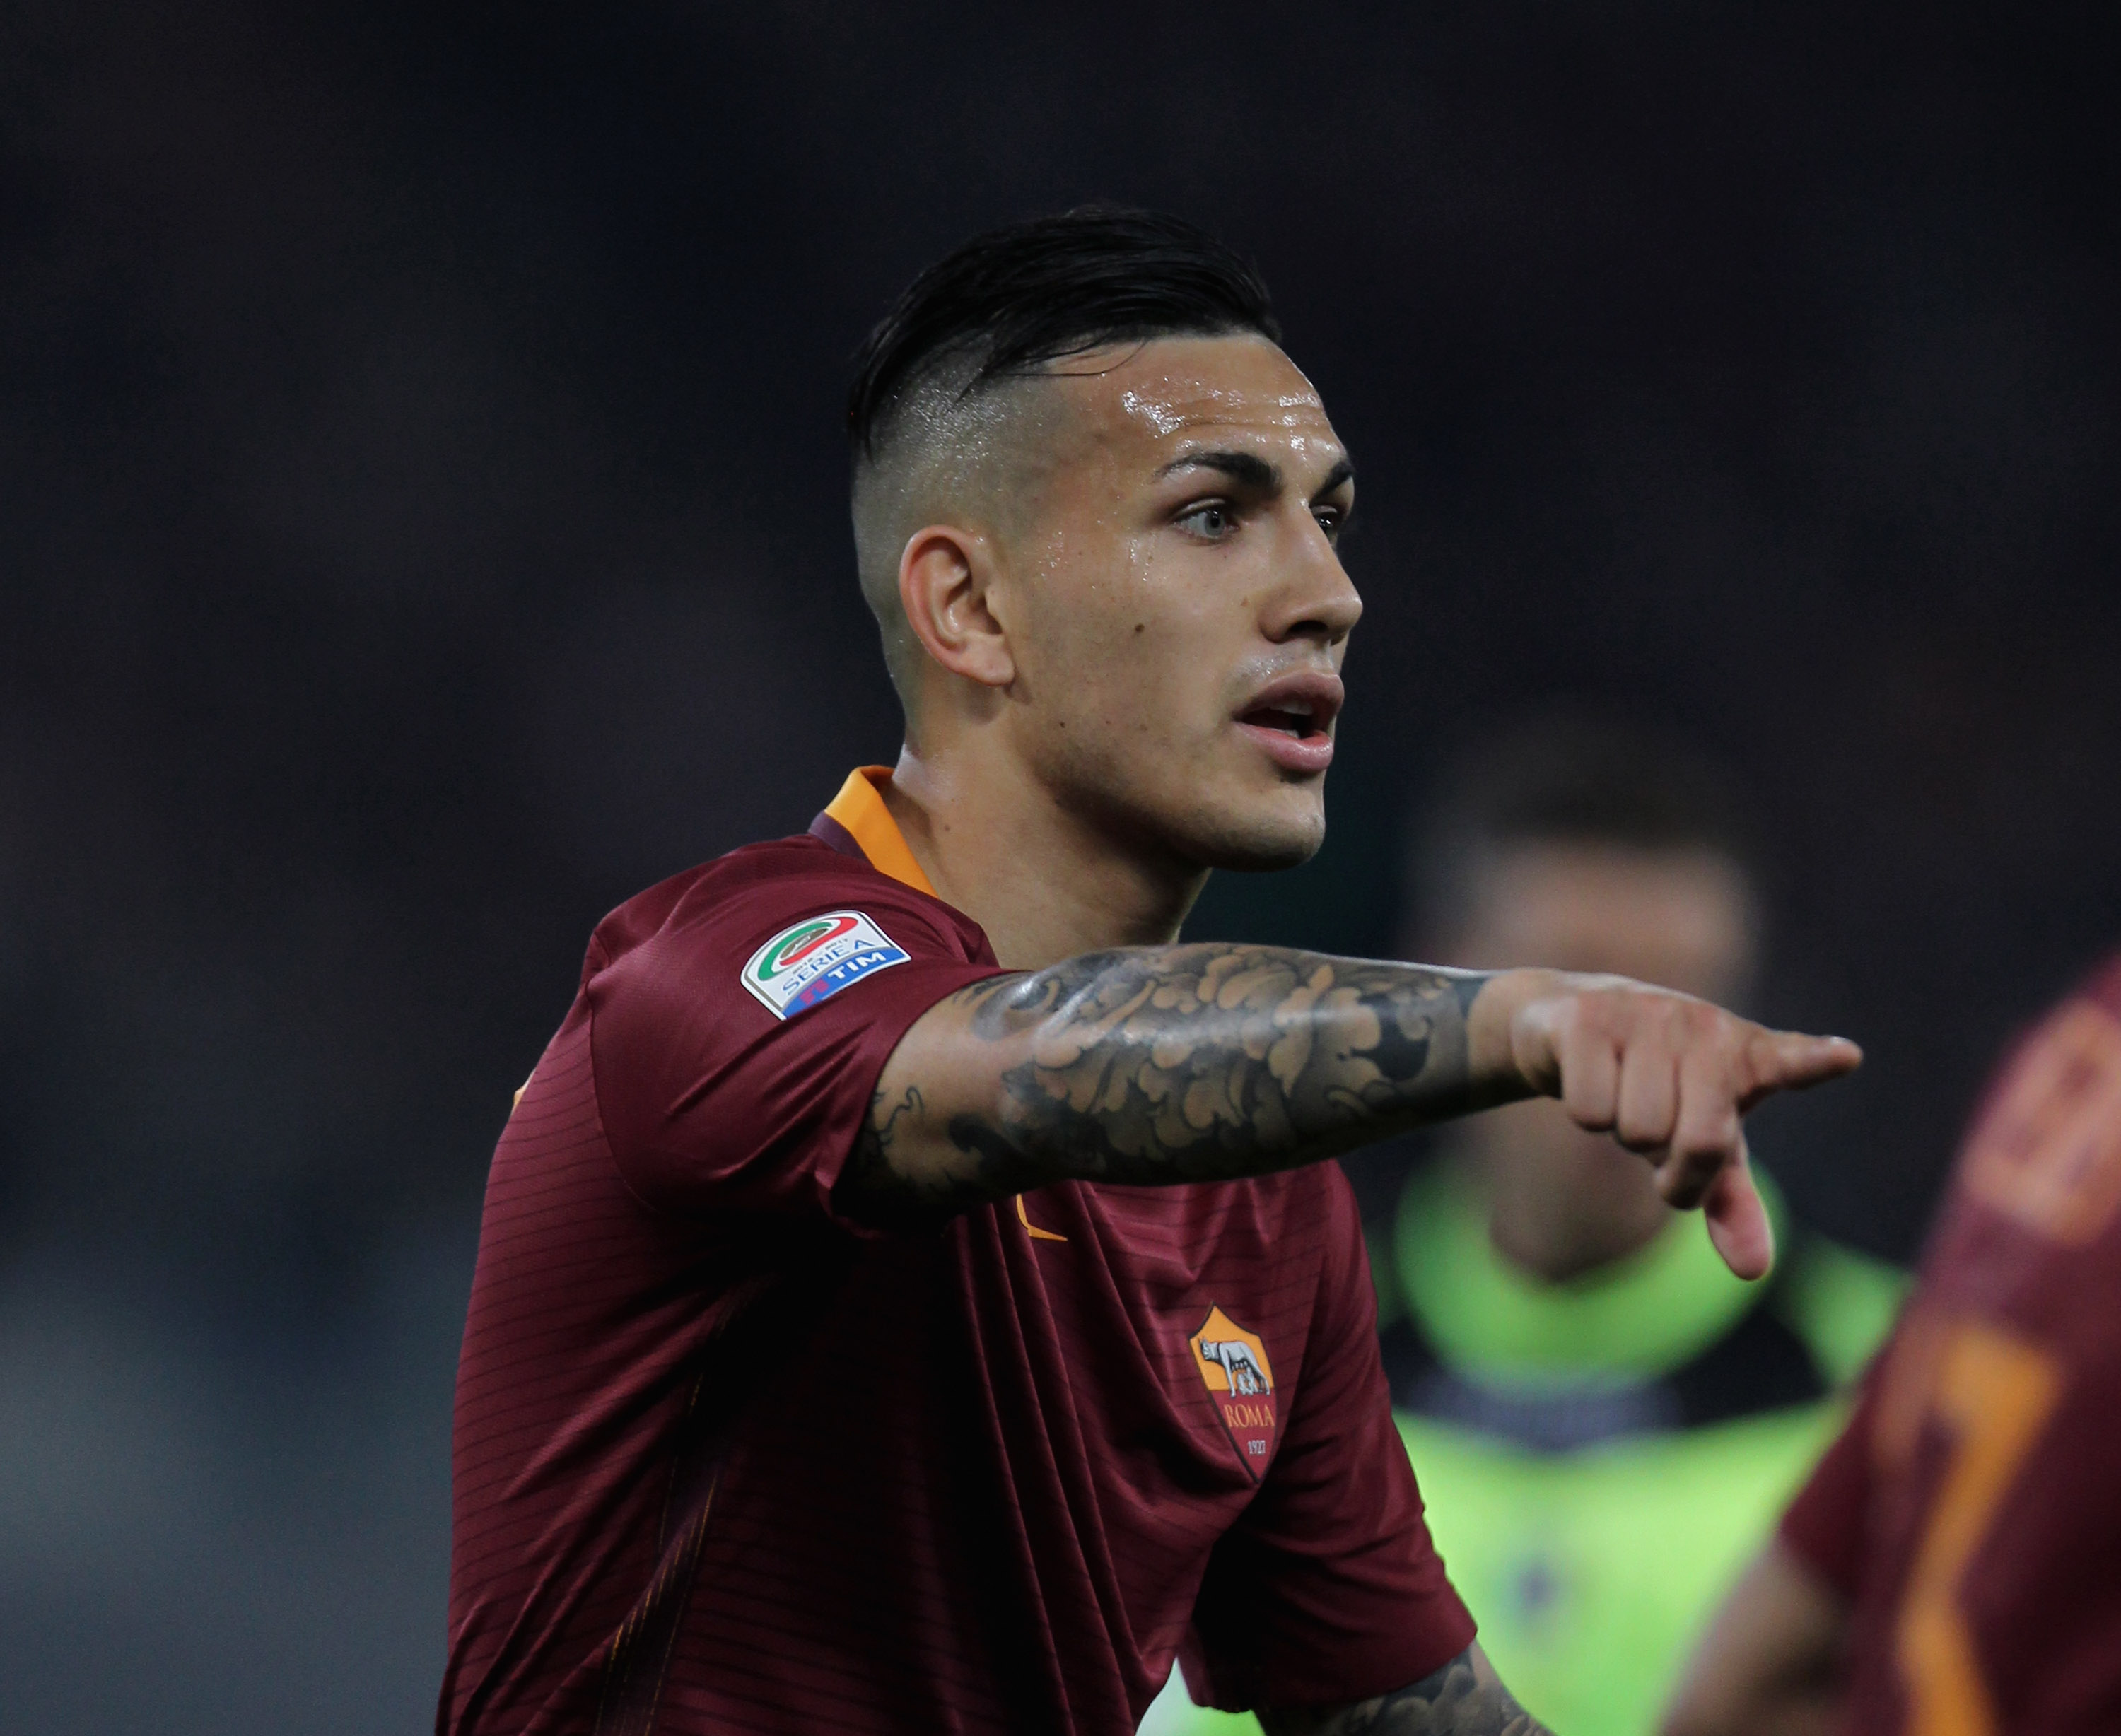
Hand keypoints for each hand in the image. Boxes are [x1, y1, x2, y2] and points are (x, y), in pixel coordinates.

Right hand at [1481, 971, 1861, 1278]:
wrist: (1570, 1022)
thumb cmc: (1656, 1088)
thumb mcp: (1699, 1143)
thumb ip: (1731, 1201)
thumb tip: (1754, 1272)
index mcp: (1745, 1056)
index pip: (1788, 1060)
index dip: (1813, 1061)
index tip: (1845, 1058)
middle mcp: (1703, 1028)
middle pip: (1700, 1143)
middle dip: (1673, 1166)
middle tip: (1659, 1139)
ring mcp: (1646, 1015)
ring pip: (1639, 1129)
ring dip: (1624, 1134)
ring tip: (1623, 1096)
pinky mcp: (1589, 1016)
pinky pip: (1590, 1109)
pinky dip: (1586, 1111)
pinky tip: (1590, 1075)